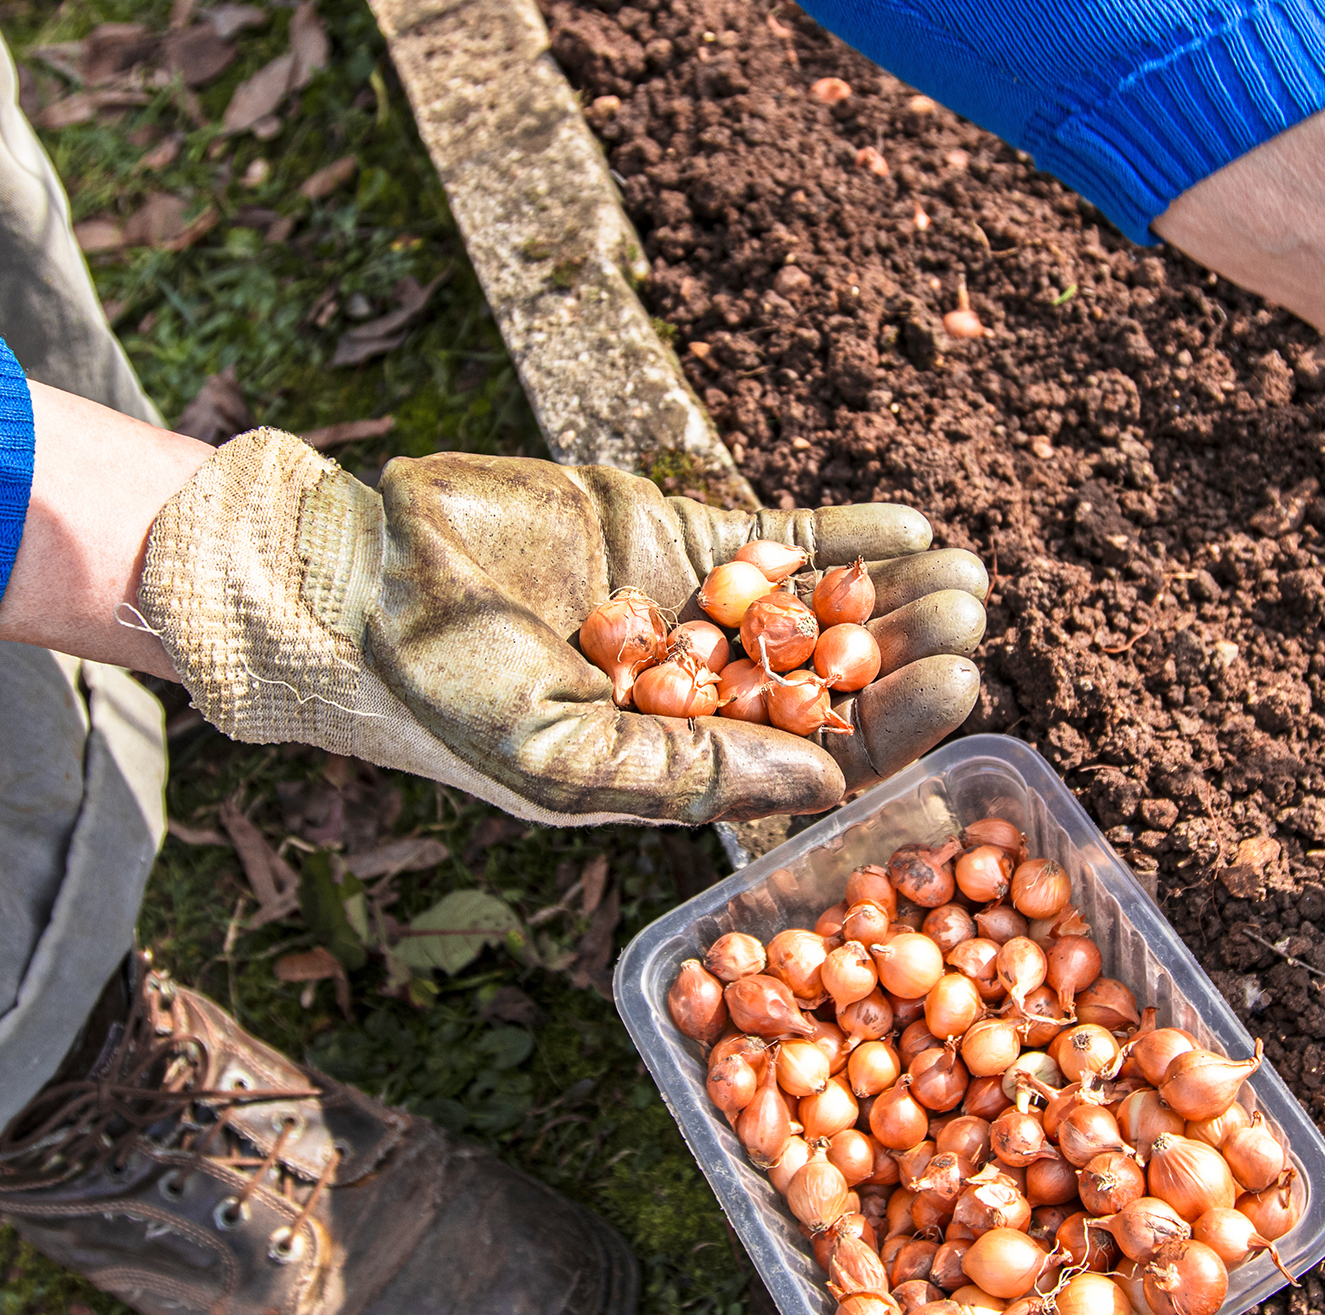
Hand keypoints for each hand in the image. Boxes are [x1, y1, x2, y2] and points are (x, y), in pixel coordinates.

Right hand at [138, 432, 985, 823]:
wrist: (353, 583)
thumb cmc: (438, 696)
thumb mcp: (562, 758)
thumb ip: (689, 771)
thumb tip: (823, 782)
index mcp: (685, 764)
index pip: (814, 752)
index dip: (891, 723)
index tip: (961, 684)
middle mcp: (705, 693)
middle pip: (832, 676)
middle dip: (903, 649)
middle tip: (972, 614)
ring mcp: (696, 612)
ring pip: (816, 604)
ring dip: (888, 590)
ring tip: (965, 571)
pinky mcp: (673, 537)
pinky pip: (773, 534)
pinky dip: (836, 531)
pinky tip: (907, 523)